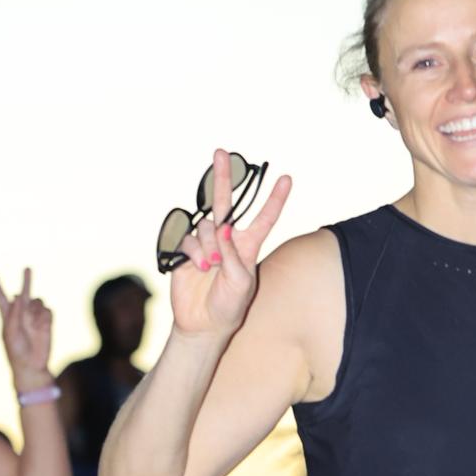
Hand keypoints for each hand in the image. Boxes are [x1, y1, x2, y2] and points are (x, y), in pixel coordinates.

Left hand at [0, 268, 53, 383]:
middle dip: (26, 280)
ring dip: (35, 309)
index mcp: (7, 316)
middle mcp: (21, 314)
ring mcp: (35, 318)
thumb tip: (17, 296)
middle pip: (23, 293)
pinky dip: (44, 317)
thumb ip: (12, 314)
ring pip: (37, 301)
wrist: (32, 365)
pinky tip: (40, 327)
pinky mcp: (47, 322)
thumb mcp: (9, 333)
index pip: (0, 297)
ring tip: (32, 323)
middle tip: (28, 269)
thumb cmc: (16, 352)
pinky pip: (47, 310)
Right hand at [170, 149, 291, 342]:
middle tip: (221, 152)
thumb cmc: (230, 306)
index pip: (264, 218)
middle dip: (223, 176)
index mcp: (248, 246)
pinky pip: (189, 240)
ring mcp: (206, 243)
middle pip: (226, 202)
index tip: (287, 178)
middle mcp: (227, 239)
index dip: (275, 199)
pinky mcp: (187, 250)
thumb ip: (233, 255)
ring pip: (206, 226)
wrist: (204, 324)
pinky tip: (198, 269)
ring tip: (210, 268)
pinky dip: (195, 253)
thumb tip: (222, 227)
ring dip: (209, 247)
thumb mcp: (241, 283)